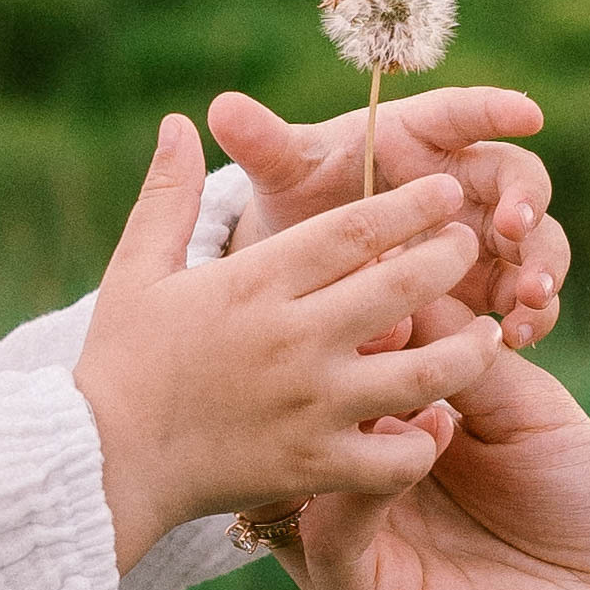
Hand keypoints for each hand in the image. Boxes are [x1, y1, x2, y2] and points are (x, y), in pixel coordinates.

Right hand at [74, 120, 502, 575]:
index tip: (448, 193)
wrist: (99, 465)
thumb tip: (178, 121)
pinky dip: (427, 439)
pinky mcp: (317, 467)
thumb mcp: (139, 269)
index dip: (413, 205)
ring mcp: (312, 406)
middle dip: (451, 259)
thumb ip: (170, 195)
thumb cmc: (121, 363)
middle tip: (473, 246)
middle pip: (403, 286)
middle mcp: (295, 338)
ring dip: (467, 350)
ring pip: (423, 373)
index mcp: (258, 283)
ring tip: (491, 333)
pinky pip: (398, 455)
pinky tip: (440, 420)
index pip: (356, 228)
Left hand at [208, 87, 568, 347]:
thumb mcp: (284, 177)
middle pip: (517, 179)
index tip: (530, 112)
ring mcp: (484, 237)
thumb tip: (220, 106)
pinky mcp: (489, 289)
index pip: (464, 113)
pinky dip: (529, 316)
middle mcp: (464, 181)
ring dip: (542, 265)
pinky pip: (525, 298)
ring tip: (530, 300)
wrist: (307, 272)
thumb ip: (264, 145)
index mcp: (419, 136)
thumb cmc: (302, 202)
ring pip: (537, 242)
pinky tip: (516, 340)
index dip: (498, 109)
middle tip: (517, 230)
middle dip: (528, 202)